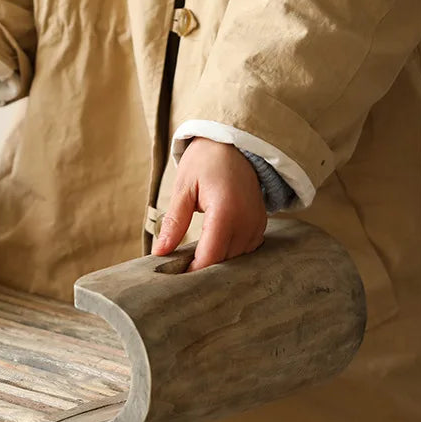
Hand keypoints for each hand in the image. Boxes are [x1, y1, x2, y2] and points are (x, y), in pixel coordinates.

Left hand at [152, 137, 266, 271]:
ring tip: (193, 261)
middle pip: (224, 261)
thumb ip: (174, 222)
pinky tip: (212, 249)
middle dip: (202, 269)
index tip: (175, 278)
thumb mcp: (184, 188)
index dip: (193, 271)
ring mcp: (257, 224)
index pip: (210, 256)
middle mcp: (246, 221)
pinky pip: (245, 250)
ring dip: (216, 262)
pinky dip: (229, 253)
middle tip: (178, 270)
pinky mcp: (260, 225)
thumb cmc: (206, 161)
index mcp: (225, 211)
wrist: (235, 144)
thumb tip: (160, 252)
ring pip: (236, 259)